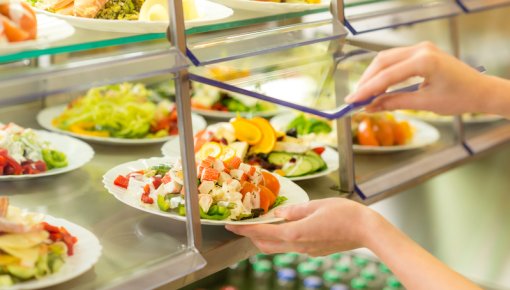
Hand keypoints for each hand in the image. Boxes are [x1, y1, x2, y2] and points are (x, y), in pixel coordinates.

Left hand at [225, 198, 380, 255]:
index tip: (231, 226)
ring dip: (266, 238)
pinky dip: (281, 238)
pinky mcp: (315, 251)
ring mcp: (307, 251)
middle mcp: (299, 246)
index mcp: (296, 233)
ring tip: (262, 224)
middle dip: (252, 236)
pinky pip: (292, 246)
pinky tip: (285, 226)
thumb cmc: (346, 214)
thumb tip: (278, 213)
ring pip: (278, 247)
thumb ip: (294, 210)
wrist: (368, 232)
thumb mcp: (316, 205)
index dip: (245, 230)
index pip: (263, 234)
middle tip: (244, 224)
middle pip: (266, 245)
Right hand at [344, 42, 491, 114]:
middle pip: (382, 62)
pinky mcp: (421, 52)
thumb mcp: (425, 103)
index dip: (367, 89)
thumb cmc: (460, 98)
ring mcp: (421, 48)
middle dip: (366, 81)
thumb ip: (395, 103)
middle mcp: (421, 49)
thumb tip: (371, 107)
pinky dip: (383, 73)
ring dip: (373, 76)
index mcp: (424, 61)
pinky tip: (377, 87)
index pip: (387, 75)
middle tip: (354, 98)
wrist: (481, 91)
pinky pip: (395, 60)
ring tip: (363, 94)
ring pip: (386, 59)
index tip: (352, 101)